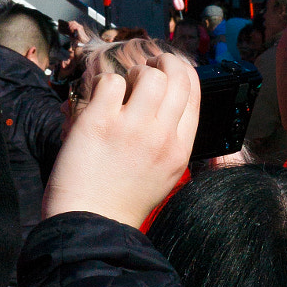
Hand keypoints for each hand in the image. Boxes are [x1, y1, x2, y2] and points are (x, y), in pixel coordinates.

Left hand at [42, 44, 198, 230]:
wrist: (92, 224)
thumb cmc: (123, 198)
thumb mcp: (165, 172)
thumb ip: (170, 138)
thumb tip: (167, 99)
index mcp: (181, 149)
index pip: (194, 91)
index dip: (180, 71)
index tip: (166, 69)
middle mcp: (162, 136)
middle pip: (176, 76)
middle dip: (161, 62)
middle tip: (144, 69)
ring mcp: (132, 128)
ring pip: (148, 74)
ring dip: (134, 73)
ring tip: (122, 90)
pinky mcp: (100, 122)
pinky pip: (111, 81)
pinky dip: (104, 84)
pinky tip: (99, 102)